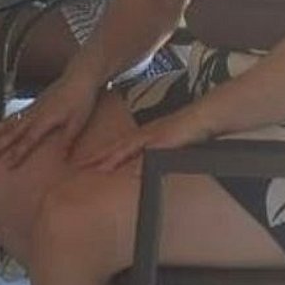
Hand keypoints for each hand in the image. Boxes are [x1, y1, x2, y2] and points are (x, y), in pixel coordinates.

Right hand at [0, 70, 100, 167]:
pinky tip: (0, 128)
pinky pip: (14, 116)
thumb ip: (68, 140)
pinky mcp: (34, 104)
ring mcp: (32, 108)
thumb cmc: (82, 100)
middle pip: (12, 132)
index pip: (28, 140)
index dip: (17, 153)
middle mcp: (34, 114)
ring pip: (9, 122)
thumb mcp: (78, 122)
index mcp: (45, 120)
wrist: (79, 77)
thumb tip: (64, 160)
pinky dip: (4, 123)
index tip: (6, 165)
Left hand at [75, 106, 216, 175]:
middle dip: (98, 157)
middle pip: (116, 148)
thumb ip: (155, 153)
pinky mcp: (163, 140)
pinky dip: (134, 160)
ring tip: (94, 168)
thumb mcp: (168, 143)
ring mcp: (153, 137)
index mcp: (144, 136)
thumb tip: (143, 169)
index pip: (118, 147)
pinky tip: (125, 169)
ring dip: (110, 159)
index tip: (84, 163)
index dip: (101, 155)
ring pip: (126, 148)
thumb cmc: (189, 129)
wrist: (205, 116)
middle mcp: (144, 135)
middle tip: (79, 166)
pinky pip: (146, 151)